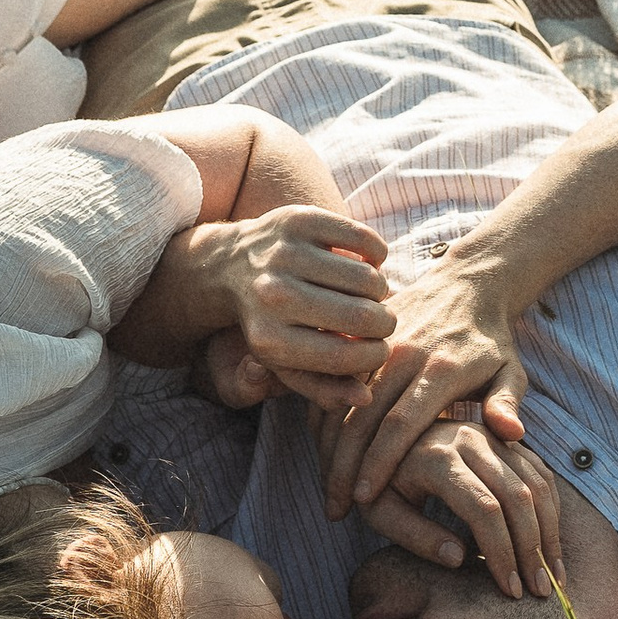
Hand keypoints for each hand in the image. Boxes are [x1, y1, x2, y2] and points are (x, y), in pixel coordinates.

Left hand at [198, 201, 393, 407]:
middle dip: (385, 323)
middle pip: (362, 317)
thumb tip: (364, 399)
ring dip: (380, 289)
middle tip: (382, 321)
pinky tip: (366, 264)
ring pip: (368, 277)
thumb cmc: (270, 322)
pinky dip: (376, 254)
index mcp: (270, 339)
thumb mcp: (285, 362)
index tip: (380, 349)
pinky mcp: (301, 220)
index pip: (345, 356)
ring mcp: (287, 253)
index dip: (375, 355)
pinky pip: (365, 240)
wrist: (232, 264)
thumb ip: (323, 388)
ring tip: (370, 294)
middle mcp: (275, 295)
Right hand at [322, 236, 529, 515]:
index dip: (380, 463)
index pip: (401, 422)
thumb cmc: (491, 340)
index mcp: (440, 367)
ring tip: (329, 490)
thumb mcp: (511, 370)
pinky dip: (324, 419)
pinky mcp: (363, 340)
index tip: (365, 499)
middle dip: (344, 467)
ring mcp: (379, 347)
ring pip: (342, 402)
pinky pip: (335, 382)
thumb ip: (507, 403)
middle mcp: (403, 355)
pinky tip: (323, 454)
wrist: (468, 282)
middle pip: (362, 418)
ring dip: (329, 448)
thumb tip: (512, 434)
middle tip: (337, 508)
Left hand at [345, 411, 563, 597]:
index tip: (509, 591)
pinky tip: (549, 547)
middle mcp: (471, 439)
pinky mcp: (505, 439)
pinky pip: (540, 474)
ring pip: (537, 484)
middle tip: (541, 592)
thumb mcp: (380, 511)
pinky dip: (551, 512)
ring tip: (553, 577)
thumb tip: (459, 559)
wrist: (386, 436)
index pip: (484, 509)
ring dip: (550, 533)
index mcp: (437, 459)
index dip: (501, 552)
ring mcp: (492, 436)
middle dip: (533, 549)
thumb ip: (414, 535)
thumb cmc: (381, 484)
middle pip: (518, 496)